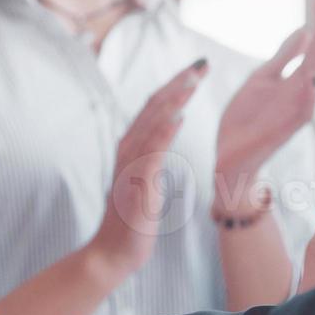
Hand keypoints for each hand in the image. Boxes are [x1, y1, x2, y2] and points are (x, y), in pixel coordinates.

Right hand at [90, 60, 207, 276]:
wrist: (113, 250)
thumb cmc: (130, 218)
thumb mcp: (143, 178)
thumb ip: (150, 154)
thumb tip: (165, 134)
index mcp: (130, 146)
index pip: (153, 107)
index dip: (174, 86)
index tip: (195, 69)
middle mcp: (127, 148)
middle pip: (153, 107)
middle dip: (178, 83)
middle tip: (201, 64)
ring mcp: (130, 164)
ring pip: (152, 123)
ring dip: (173, 100)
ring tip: (193, 80)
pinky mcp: (137, 181)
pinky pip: (151, 152)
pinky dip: (163, 132)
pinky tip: (178, 116)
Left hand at [214, 0, 314, 211]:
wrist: (231, 154)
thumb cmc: (246, 119)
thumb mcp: (263, 78)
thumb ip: (284, 56)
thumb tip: (304, 29)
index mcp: (298, 80)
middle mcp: (306, 91)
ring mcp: (302, 105)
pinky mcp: (295, 120)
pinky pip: (309, 94)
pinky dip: (313, 74)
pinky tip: (314, 56)